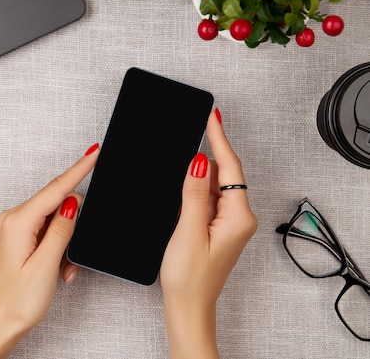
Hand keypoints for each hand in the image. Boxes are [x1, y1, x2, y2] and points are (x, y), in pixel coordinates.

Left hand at [0, 144, 99, 358]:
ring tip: (62, 270)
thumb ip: (61, 230)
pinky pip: (47, 229)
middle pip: (57, 204)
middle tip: (73, 258)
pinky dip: (58, 245)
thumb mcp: (46, 265)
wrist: (0, 323)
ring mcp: (14, 226)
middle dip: (74, 226)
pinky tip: (58, 266)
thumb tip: (72, 202)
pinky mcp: (19, 235)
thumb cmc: (17, 301)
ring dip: (66, 242)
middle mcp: (12, 219)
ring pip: (55, 219)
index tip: (93, 151)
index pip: (55, 189)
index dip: (78, 169)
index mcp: (17, 222)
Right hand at [160, 109, 257, 358]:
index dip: (219, 139)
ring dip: (198, 180)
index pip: (230, 168)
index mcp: (238, 217)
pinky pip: (209, 200)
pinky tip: (183, 199)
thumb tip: (199, 161)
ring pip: (215, 186)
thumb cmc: (188, 278)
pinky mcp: (218, 228)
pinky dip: (196, 193)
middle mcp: (239, 218)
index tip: (212, 116)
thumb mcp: (188, 231)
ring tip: (183, 185)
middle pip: (224, 174)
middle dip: (206, 159)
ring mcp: (229, 223)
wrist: (188, 306)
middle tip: (193, 143)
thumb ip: (195, 193)